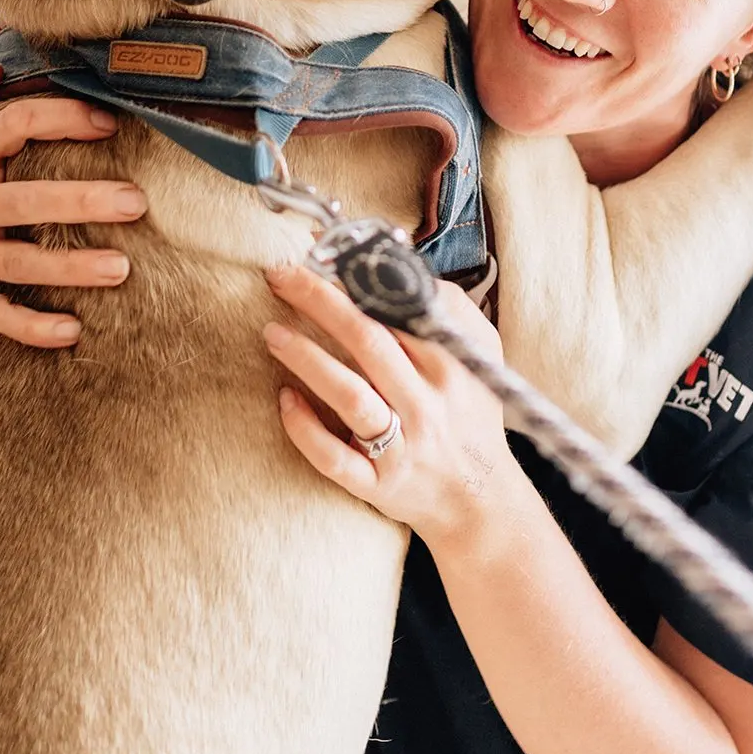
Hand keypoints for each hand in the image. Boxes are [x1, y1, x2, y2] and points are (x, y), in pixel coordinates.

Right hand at [0, 65, 146, 394]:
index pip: (14, 126)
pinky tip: (73, 331)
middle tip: (137, 202)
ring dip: (71, 267)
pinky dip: (33, 327)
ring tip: (123, 268)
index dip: (62, 119)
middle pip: (26, 200)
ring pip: (19, 262)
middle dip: (82, 201)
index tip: (110, 122)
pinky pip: (0, 316)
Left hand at [263, 265, 531, 549]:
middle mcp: (426, 403)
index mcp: (452, 365)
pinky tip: (283, 401)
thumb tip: (402, 262)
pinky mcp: (378, 485)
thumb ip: (451, 308)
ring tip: (271, 332)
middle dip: (321, 303)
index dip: (359, 278)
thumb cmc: (472, 415)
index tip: (322, 253)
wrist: (480, 500)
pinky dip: (306, 430)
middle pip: (369, 342)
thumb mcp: (482, 355)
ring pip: (350, 397)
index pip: (402, 309)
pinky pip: (335, 459)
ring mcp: (402, 447)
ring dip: (307, 360)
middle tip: (281, 276)